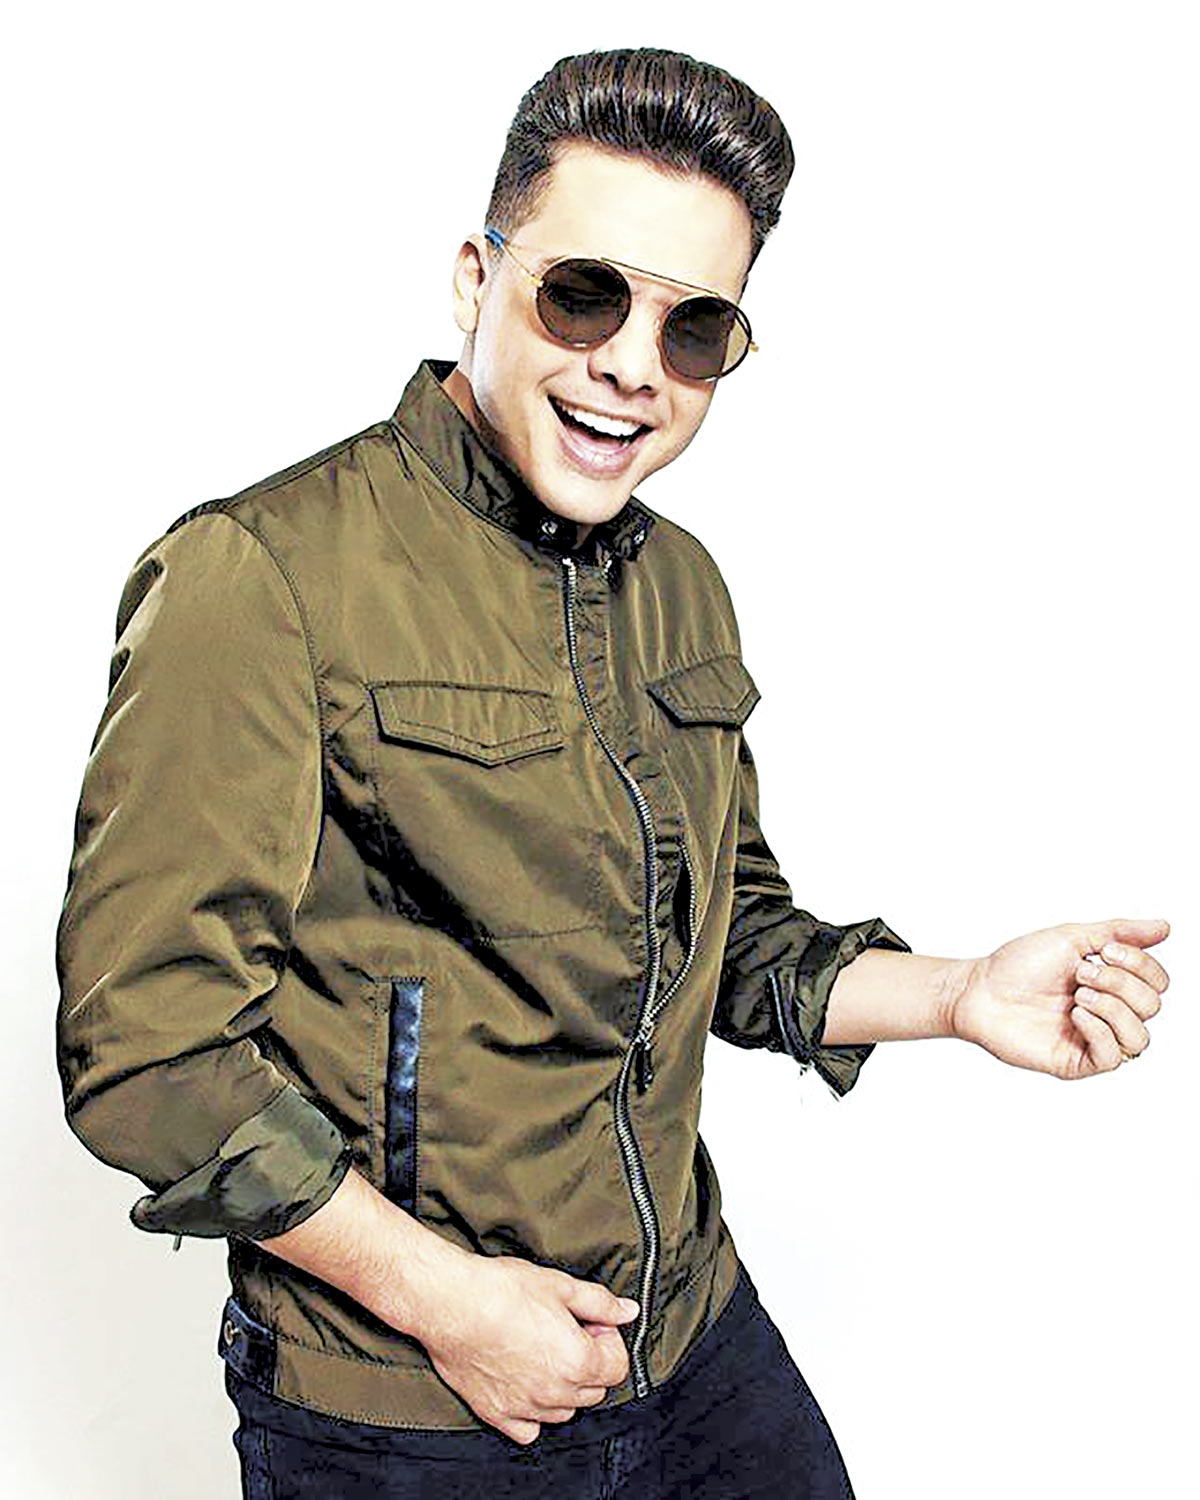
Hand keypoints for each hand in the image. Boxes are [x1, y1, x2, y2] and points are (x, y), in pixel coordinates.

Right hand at [411, 1247, 638, 1444]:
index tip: (591, 1322)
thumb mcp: (561, 1286)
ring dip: (565, 1387)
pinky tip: (526, 1383)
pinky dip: (534, 1413)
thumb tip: (629, 1311)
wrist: (450, 1304)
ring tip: (546, 1352)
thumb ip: (600, 1303)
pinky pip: (529, 1430)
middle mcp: (555, 1393)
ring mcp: (525, 1407)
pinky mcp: (497, 1413)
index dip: (609, 1339)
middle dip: (590, 1362)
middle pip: (594, 1391)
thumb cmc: (503, 1290)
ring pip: (565, 1411)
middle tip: (568, 1331)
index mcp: (578, 1362)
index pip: (618, 1367)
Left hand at [948, 917, 1169, 1078]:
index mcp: (1111, 983)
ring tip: (1078, 996)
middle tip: (1082, 973)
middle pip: (1152, 1005)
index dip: (1141, 964)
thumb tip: (1164, 927)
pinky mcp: (1078, 1061)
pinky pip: (1114, 1057)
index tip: (1104, 950)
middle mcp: (1108, 1012)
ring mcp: (1093, 1038)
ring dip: (1113, 1008)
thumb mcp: (1072, 938)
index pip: (1158, 981)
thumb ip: (1120, 932)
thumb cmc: (1018, 965)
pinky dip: (1100, 1031)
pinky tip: (1075, 1015)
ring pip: (1140, 1036)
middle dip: (1121, 983)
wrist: (980, 990)